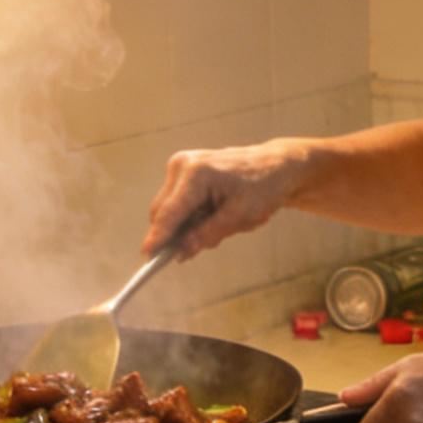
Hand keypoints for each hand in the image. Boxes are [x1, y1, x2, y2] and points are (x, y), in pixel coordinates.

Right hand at [141, 142, 303, 256]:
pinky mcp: (184, 170)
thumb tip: (181, 251)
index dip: (157, 237)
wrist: (275, 166)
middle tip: (196, 249)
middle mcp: (182, 165)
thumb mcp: (239, 217)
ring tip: (216, 225)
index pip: (169, 213)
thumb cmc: (263, 189)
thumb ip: (207, 234)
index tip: (147, 257)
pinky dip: (189, 215)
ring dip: (184, 225)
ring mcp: (181, 165)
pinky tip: (212, 215)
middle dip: (175, 234)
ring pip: (168, 209)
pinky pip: (177, 202)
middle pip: (162, 211)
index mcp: (196, 174)